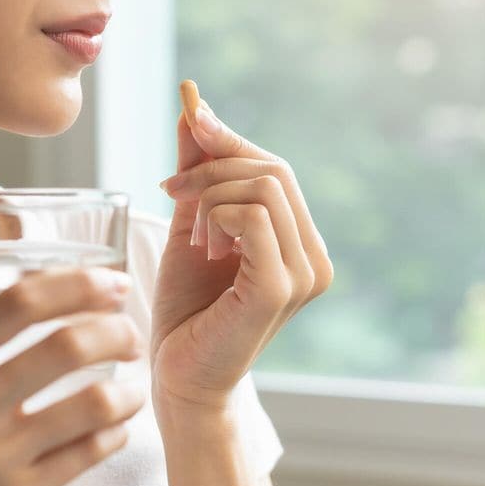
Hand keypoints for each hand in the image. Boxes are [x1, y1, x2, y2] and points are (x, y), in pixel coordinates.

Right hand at [0, 267, 145, 485]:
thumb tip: (30, 280)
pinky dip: (115, 432)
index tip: (112, 282)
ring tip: (131, 385)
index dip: (76, 284)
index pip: (17, 304)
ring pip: (92, 404)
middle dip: (116, 330)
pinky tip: (114, 425)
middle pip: (65, 346)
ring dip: (126, 388)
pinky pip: (90, 453)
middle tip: (129, 331)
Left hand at [151, 80, 333, 412]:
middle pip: (271, 169)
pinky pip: (252, 217)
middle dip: (212, 164)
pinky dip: (216, 218)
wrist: (176, 376)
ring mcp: (305, 274)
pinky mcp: (281, 289)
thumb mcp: (190, 225)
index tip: (189, 117)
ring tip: (193, 237)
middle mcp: (314, 257)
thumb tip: (194, 108)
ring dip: (209, 196)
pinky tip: (202, 248)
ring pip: (262, 187)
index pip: (274, 168)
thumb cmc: (185, 309)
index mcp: (299, 242)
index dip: (230, 138)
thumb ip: (197, 172)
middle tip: (170, 188)